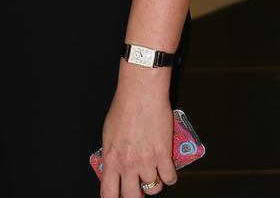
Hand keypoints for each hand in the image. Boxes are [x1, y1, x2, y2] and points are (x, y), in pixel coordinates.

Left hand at [99, 66, 176, 197]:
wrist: (141, 92)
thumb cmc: (124, 107)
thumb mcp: (109, 133)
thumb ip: (112, 153)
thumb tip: (114, 167)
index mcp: (111, 158)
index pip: (109, 193)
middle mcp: (127, 164)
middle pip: (133, 197)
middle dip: (137, 194)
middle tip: (138, 185)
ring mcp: (146, 161)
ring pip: (154, 188)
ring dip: (154, 180)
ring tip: (153, 167)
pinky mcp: (164, 156)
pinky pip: (170, 178)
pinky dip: (169, 174)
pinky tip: (166, 164)